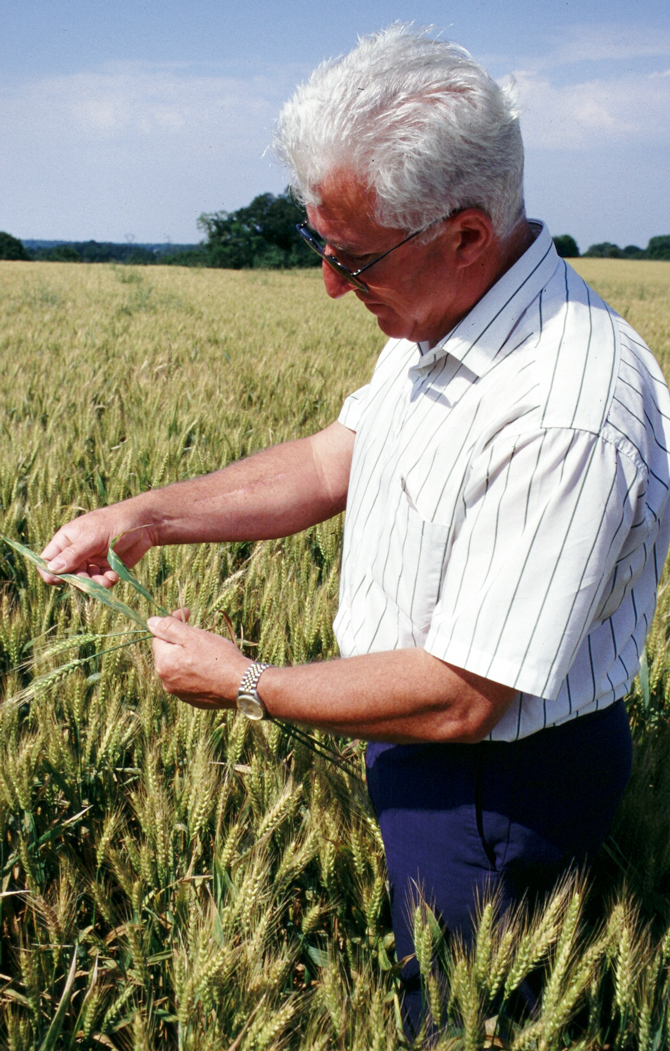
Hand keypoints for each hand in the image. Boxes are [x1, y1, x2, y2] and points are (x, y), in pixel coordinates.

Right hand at [39, 507, 154, 586]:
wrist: (144, 524)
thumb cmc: (114, 523)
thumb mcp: (91, 538)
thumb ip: (73, 555)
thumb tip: (51, 569)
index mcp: (66, 540)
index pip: (48, 560)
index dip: (50, 571)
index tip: (59, 579)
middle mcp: (77, 552)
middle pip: (67, 575)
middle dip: (79, 580)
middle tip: (91, 580)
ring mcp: (92, 560)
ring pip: (85, 581)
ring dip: (95, 583)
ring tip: (107, 580)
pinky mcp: (107, 567)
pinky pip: (101, 581)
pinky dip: (107, 581)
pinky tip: (114, 576)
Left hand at [148, 609, 250, 708]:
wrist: (241, 685)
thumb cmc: (218, 658)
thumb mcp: (193, 636)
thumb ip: (169, 628)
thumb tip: (151, 622)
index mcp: (164, 663)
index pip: (159, 638)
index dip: (173, 625)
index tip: (187, 615)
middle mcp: (166, 681)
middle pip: (168, 654)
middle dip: (181, 642)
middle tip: (201, 636)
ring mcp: (179, 693)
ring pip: (179, 668)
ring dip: (188, 657)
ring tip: (209, 653)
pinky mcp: (193, 700)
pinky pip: (189, 681)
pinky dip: (196, 672)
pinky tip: (212, 669)